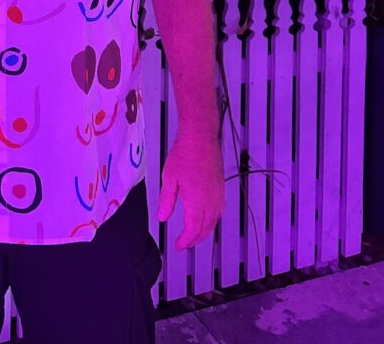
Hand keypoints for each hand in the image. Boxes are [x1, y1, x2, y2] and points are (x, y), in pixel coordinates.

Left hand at [156, 134, 224, 249]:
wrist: (200, 138)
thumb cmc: (183, 155)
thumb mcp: (169, 179)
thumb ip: (166, 201)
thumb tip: (162, 218)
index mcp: (197, 201)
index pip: (193, 229)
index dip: (186, 240)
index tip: (179, 245)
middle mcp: (210, 201)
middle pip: (205, 228)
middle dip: (195, 239)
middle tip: (185, 243)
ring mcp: (218, 195)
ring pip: (214, 221)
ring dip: (204, 231)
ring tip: (194, 235)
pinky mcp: (221, 188)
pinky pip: (219, 211)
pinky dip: (212, 220)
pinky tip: (207, 218)